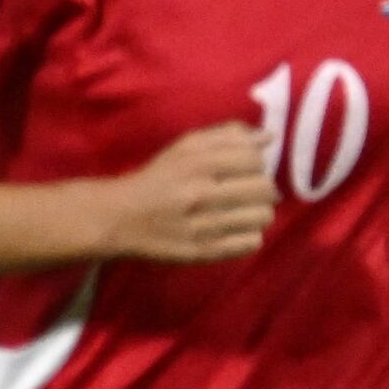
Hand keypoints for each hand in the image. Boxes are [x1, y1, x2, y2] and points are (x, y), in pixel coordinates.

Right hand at [101, 124, 275, 264]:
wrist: (120, 218)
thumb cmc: (159, 178)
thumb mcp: (185, 147)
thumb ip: (226, 136)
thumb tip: (268, 137)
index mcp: (197, 162)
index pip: (254, 160)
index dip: (256, 163)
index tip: (245, 169)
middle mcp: (201, 193)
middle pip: (264, 188)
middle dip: (262, 188)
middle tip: (248, 191)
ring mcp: (203, 225)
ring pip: (262, 217)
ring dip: (259, 212)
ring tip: (243, 211)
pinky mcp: (203, 252)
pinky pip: (251, 242)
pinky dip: (250, 235)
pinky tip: (235, 229)